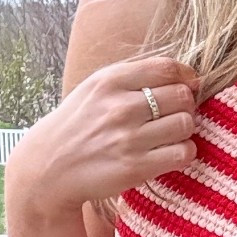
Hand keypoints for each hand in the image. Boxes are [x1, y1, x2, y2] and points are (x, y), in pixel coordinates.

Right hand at [4, 52, 199, 222]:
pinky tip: (171, 153)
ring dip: (185, 130)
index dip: (185, 77)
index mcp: (110, 81)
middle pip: (182, 96)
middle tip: (175, 114)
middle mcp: (120, 107)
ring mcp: (128, 138)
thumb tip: (182, 76)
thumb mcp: (95, 89)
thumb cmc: (78, 125)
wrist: (48, 168)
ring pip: (185, 124)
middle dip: (186, 105)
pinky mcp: (136, 167)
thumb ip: (133, 78)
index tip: (187, 86)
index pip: (167, 68)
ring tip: (171, 135)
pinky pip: (182, 153)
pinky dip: (184, 152)